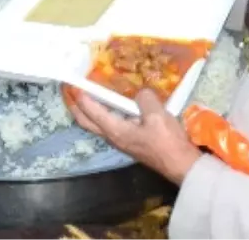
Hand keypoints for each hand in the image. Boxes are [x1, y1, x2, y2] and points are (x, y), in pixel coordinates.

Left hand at [67, 89, 201, 184]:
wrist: (180, 164)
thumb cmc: (167, 141)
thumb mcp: (157, 115)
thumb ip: (144, 99)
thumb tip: (140, 93)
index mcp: (115, 130)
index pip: (90, 111)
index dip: (79, 97)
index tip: (71, 83)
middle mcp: (113, 136)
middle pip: (86, 121)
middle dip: (74, 106)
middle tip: (68, 91)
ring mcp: (120, 140)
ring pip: (96, 124)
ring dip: (86, 111)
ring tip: (85, 95)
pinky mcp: (129, 141)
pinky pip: (108, 124)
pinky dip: (102, 113)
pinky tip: (111, 105)